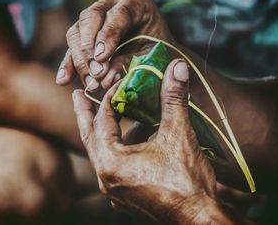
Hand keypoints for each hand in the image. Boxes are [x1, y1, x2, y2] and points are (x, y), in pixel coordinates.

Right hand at [56, 0, 174, 91]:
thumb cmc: (163, 54)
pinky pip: (72, 48)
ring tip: (91, 83)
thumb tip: (105, 77)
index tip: (102, 57)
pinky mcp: (85, 34)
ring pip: (77, 32)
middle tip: (97, 73)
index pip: (118, 13)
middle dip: (89, 48)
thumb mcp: (156, 57)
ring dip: (81, 60)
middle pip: (90, 19)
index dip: (108, 35)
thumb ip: (133, 63)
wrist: (161, 56)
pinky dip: (68, 65)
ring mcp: (96, 17)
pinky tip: (63, 80)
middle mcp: (112, 3)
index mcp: (137, 1)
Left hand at [72, 59, 218, 223]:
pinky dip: (118, 149)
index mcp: (111, 162)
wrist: (200, 219)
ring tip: (108, 114)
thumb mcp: (178, 135)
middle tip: (77, 95)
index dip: (110, 96)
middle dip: (85, 114)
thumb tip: (177, 67)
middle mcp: (106, 178)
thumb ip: (174, 98)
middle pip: (90, 137)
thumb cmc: (187, 181)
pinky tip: (132, 139)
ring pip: (103, 153)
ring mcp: (115, 191)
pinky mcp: (126, 197)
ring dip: (105, 132)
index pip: (103, 119)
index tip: (120, 81)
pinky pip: (114, 166)